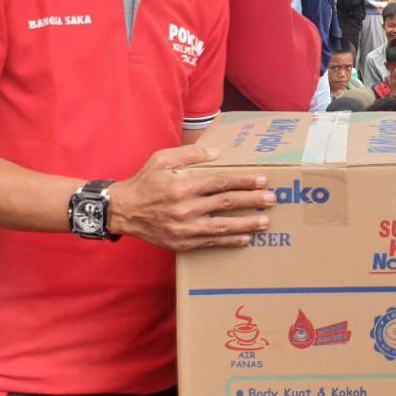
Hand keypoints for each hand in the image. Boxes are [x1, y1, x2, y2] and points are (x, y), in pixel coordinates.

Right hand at [109, 146, 274, 251]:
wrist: (123, 211)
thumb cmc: (144, 182)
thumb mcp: (162, 159)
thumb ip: (189, 154)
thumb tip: (216, 153)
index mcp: (182, 186)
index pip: (220, 182)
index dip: (243, 181)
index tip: (262, 180)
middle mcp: (185, 208)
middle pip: (226, 204)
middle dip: (252, 201)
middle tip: (272, 199)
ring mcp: (184, 228)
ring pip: (222, 226)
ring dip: (247, 224)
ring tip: (265, 222)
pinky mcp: (182, 243)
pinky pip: (211, 243)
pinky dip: (229, 241)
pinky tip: (245, 238)